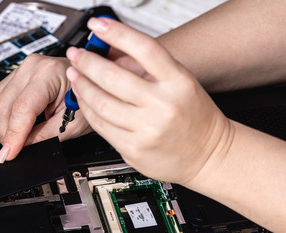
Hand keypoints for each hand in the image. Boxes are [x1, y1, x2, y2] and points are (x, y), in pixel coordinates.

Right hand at [0, 55, 91, 162]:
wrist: (90, 82)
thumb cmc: (86, 97)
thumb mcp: (74, 122)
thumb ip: (46, 136)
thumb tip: (23, 147)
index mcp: (50, 73)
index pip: (22, 107)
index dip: (14, 134)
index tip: (9, 153)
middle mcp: (33, 66)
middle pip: (3, 105)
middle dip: (6, 133)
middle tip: (14, 151)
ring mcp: (22, 68)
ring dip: (1, 126)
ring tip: (16, 140)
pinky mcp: (16, 75)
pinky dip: (1, 117)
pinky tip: (13, 127)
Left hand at [65, 17, 230, 183]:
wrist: (208, 155)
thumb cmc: (195, 117)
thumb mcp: (180, 83)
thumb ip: (148, 66)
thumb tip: (110, 49)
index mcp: (179, 83)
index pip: (144, 49)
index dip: (117, 32)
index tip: (98, 24)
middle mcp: (164, 106)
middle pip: (113, 77)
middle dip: (88, 62)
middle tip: (78, 54)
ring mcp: (148, 130)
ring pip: (101, 103)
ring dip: (82, 86)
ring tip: (76, 75)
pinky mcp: (135, 150)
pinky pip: (101, 127)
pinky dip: (87, 110)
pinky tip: (84, 100)